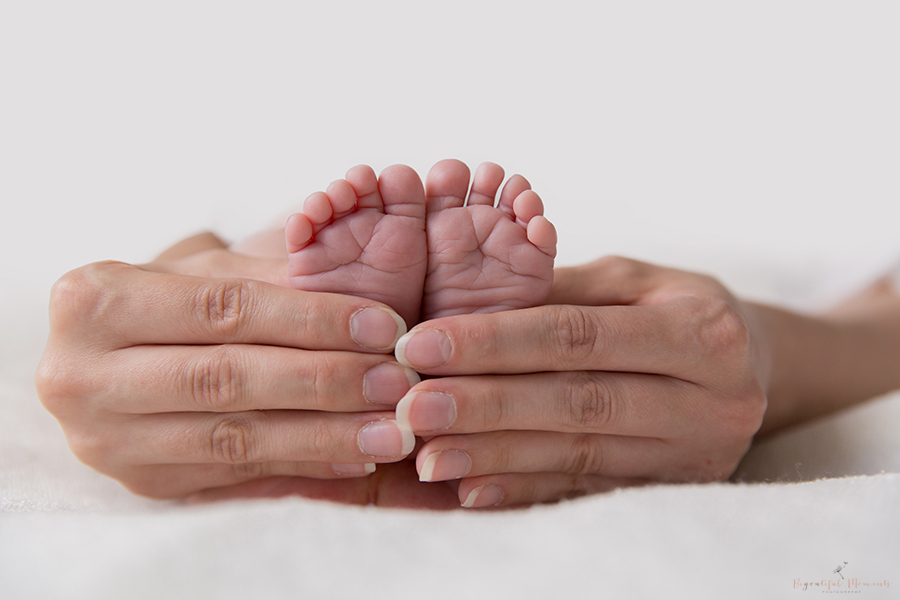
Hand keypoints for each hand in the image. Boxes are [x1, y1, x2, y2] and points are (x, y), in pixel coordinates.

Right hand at [35, 234, 418, 498]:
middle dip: (325, 380)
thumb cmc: (168, 302)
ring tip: (392, 429)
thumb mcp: (205, 272)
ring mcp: (107, 440)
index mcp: (94, 302)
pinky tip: (356, 456)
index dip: (312, 319)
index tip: (384, 326)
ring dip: (324, 435)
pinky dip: (303, 465)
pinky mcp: (142, 482)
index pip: (224, 309)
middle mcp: (83, 375)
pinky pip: (236, 476)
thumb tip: (368, 311)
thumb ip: (275, 280)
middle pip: (227, 378)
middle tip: (397, 381)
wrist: (103, 363)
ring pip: (233, 438)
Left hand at [392, 256, 769, 506]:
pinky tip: (473, 490)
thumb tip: (465, 306)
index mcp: (700, 330)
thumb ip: (560, 290)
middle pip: (579, 401)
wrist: (757, 367)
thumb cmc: (679, 308)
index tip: (422, 343)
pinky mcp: (674, 491)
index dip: (496, 340)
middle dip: (487, 404)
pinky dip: (527, 493)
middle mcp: (710, 399)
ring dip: (495, 456)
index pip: (579, 335)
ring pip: (580, 455)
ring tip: (427, 453)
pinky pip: (590, 493)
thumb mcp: (634, 280)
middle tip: (411, 405)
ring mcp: (695, 455)